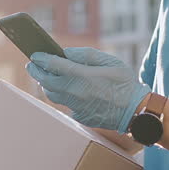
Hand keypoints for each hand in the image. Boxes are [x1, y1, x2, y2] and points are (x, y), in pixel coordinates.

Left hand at [25, 47, 147, 132]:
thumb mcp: (110, 61)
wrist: (136, 111)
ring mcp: (75, 106)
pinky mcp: (79, 117)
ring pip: (52, 95)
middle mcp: (74, 92)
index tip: (34, 54)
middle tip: (32, 65)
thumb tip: (66, 52)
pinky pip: (65, 104)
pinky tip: (65, 90)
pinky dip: (62, 96)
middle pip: (46, 81)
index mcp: (81, 76)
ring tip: (45, 76)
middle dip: (36, 71)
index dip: (41, 58)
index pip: (53, 65)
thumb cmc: (125, 83)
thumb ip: (86, 55)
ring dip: (45, 84)